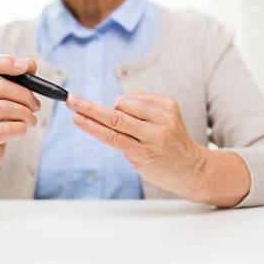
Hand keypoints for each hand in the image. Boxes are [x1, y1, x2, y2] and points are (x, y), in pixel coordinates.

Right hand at [0, 55, 40, 195]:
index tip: (26, 67)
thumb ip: (16, 81)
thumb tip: (30, 64)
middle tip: (36, 105)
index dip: (4, 63)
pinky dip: (18, 128)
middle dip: (24, 95)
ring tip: (31, 120)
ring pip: (2, 108)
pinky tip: (23, 129)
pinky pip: (1, 129)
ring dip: (24, 113)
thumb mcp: (2, 100)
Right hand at [66, 92, 248, 205]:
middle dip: (90, 107)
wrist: (191, 167)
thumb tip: (101, 114)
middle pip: (116, 116)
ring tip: (127, 122)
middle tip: (72, 100)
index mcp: (144, 152)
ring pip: (126, 101)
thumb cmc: (158, 167)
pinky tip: (137, 114)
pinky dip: (130, 102)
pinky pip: (138, 96)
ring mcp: (165, 117)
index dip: (90, 125)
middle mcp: (156, 133)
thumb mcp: (136, 161)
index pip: (111, 135)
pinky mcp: (170, 104)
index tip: (74, 116)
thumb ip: (120, 139)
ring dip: (117, 108)